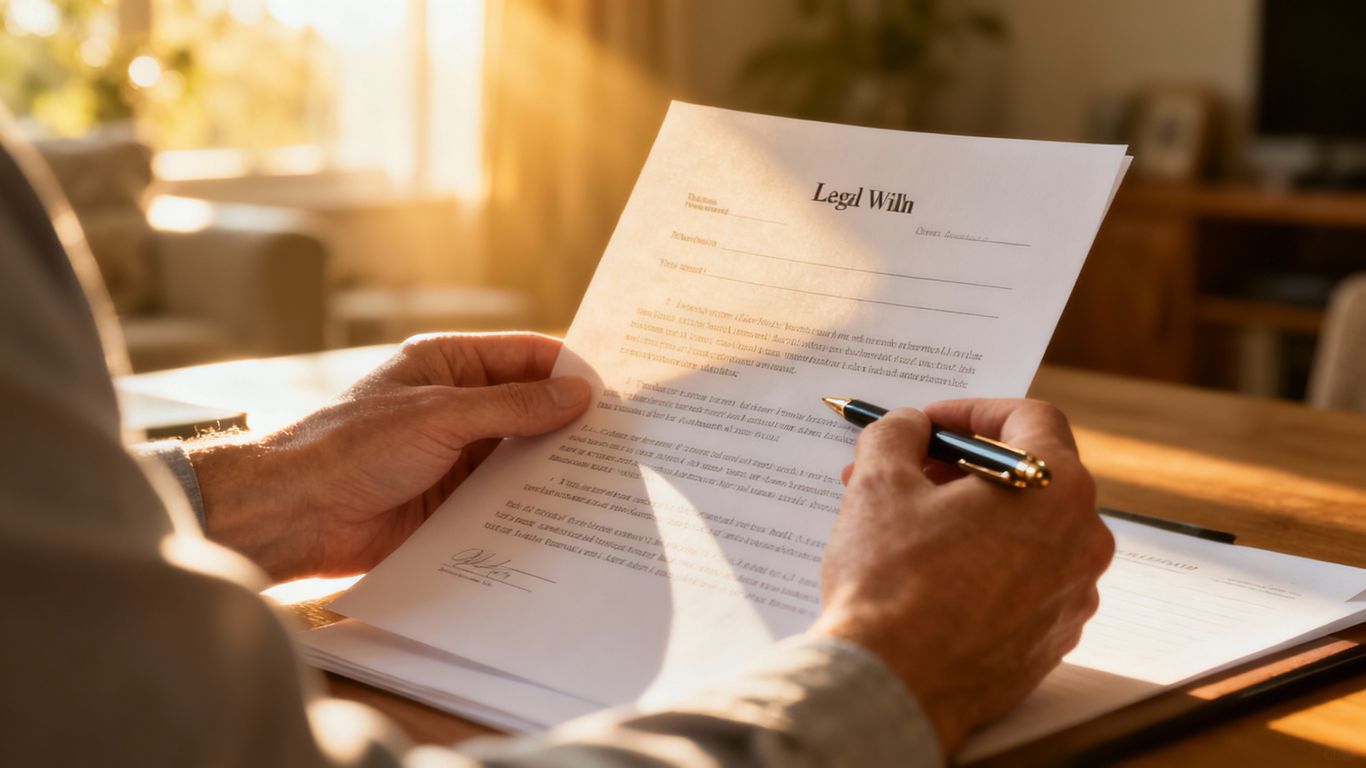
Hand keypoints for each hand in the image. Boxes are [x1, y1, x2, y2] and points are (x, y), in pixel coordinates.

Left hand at [188, 333, 590, 581]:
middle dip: (572, 421)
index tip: (620, 386)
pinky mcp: (454, 503)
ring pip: (522, 456)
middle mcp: (457, 406)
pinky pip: (506, 499)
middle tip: (629, 437)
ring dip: (556, 467)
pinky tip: (571, 514)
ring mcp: (456, 456)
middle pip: (530, 408)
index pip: (525, 356)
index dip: (570, 367)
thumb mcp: (441, 415)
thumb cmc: (352, 447)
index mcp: (448, 364)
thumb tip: (577, 394)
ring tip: (613, 478)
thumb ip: (513, 406)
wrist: (297, 516)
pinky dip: (535, 504)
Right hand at [811, 399, 1112, 753]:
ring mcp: (1073, 596)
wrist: (893, 685)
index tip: (927, 423)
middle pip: (1027, 475)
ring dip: (967, 515)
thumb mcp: (880, 481)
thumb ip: (898, 432)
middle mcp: (1085, 541)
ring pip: (1023, 531)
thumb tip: (908, 426)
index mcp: (1058, 489)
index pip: (1029, 417)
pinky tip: (927, 572)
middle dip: (957, 466)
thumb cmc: (892, 581)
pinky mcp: (1052, 640)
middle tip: (902, 471)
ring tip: (902, 523)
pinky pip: (1021, 581)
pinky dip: (980, 563)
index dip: (970, 410)